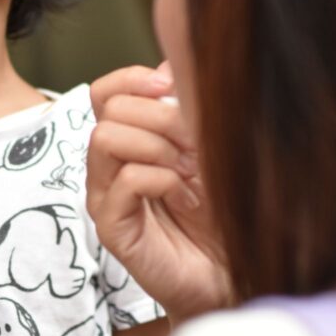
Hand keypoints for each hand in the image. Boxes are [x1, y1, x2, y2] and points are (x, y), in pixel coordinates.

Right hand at [87, 65, 233, 325]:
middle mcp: (109, 167)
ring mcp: (106, 198)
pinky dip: (163, 180)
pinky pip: (125, 180)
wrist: (232, 273)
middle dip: (160, 118)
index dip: (132, 79)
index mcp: (128, 142)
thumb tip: (171, 61)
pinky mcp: (112, 229)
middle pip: (109, 109)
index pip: (104, 92)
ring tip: (188, 173)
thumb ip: (187, 108)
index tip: (171, 87)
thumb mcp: (210, 149)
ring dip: (157, 147)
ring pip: (105, 138)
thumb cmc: (222, 213)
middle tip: (195, 148)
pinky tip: (187, 200)